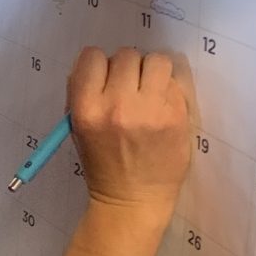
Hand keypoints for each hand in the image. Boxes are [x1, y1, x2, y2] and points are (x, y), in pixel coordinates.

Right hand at [68, 46, 193, 219]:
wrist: (132, 200)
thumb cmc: (102, 164)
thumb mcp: (77, 128)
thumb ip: (81, 93)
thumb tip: (96, 64)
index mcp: (86, 108)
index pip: (92, 57)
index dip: (100, 65)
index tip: (105, 79)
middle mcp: (117, 104)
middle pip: (126, 55)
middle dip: (128, 69)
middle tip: (131, 89)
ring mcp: (150, 110)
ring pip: (157, 60)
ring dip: (153, 72)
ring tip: (151, 92)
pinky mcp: (177, 116)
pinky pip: (177, 81)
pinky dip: (171, 88)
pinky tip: (165, 106)